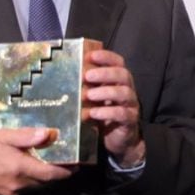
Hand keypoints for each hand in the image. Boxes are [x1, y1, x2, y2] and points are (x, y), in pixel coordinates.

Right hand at [0, 127, 75, 194]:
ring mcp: (14, 193)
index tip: (77, 165)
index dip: (66, 171)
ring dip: (46, 178)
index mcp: (20, 167)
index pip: (51, 174)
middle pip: (47, 182)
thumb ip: (26, 136)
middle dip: (59, 174)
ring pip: (38, 187)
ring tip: (52, 165)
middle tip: (68, 162)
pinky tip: (32, 170)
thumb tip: (48, 133)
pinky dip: (34, 182)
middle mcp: (20, 183)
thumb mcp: (3, 136)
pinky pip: (27, 190)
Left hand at [85, 49, 144, 166]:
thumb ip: (86, 86)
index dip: (106, 57)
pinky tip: (93, 113)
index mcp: (118, 80)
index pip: (118, 62)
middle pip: (123, 75)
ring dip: (105, 92)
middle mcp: (127, 89)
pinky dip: (107, 112)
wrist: (118, 139)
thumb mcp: (94, 98)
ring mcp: (131, 105)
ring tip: (88, 95)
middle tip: (87, 75)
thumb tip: (63, 73)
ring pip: (124, 93)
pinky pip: (122, 114)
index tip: (91, 56)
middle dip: (105, 73)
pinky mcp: (130, 120)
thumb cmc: (102, 113)